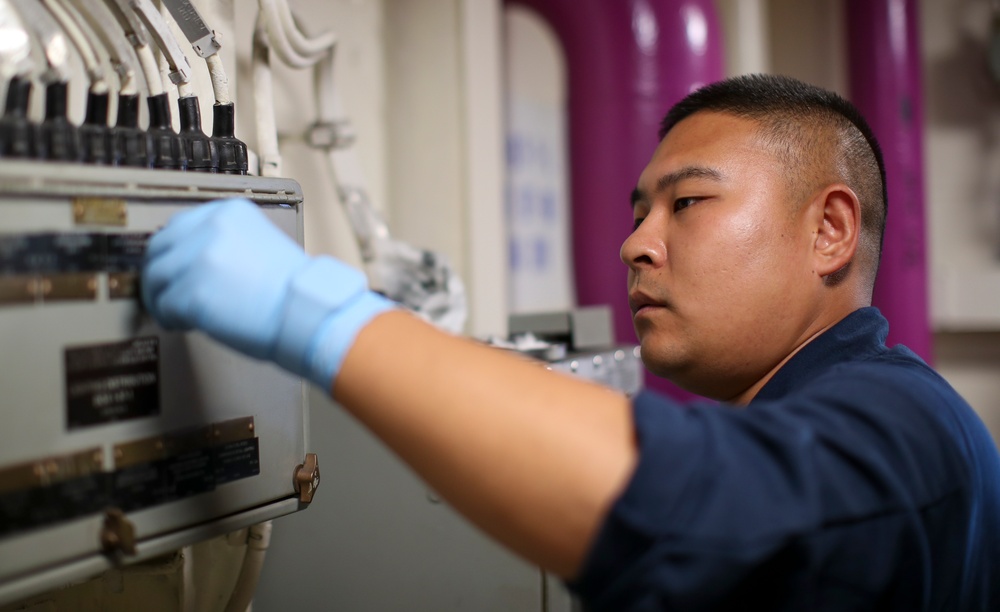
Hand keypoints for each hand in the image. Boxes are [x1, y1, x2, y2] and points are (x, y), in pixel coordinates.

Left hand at [141, 198, 394, 387]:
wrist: (304, 312)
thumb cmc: (290, 289)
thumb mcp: (258, 244)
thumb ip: (223, 242)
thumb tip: (192, 260)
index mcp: (227, 213)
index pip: (179, 226)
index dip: (173, 252)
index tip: (173, 267)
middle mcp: (209, 228)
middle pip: (160, 248)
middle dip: (160, 274)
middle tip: (165, 293)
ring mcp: (198, 259)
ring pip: (155, 278)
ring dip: (162, 298)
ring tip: (177, 313)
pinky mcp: (192, 292)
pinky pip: (164, 306)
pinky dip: (171, 317)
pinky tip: (186, 323)